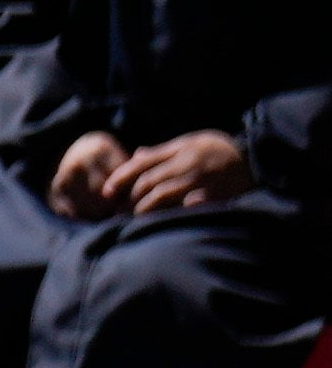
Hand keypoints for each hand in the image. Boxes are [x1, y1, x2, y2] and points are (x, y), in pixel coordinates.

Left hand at [119, 126, 256, 213]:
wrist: (261, 159)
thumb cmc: (223, 152)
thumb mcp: (194, 142)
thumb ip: (164, 152)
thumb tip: (136, 156)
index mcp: (182, 148)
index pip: (142, 163)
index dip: (120, 177)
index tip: (107, 191)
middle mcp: (188, 163)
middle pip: (147, 181)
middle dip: (128, 198)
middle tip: (117, 211)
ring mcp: (201, 180)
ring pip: (161, 196)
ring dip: (143, 210)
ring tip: (135, 220)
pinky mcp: (214, 196)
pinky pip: (185, 208)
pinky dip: (171, 216)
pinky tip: (161, 224)